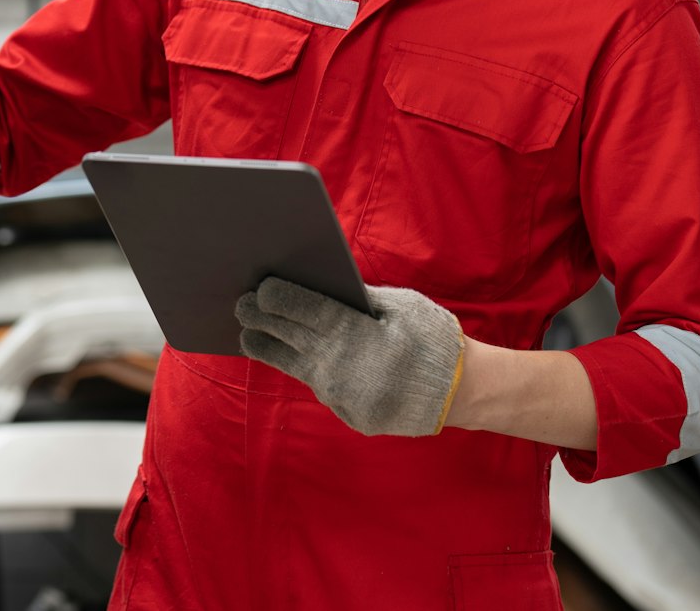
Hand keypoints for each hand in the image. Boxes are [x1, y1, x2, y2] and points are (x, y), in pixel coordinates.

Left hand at [235, 278, 464, 436]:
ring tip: (250, 335)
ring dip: (270, 348)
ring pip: (296, 367)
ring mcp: (342, 395)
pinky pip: (322, 387)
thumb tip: (320, 285)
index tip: (258, 289)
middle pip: (289, 338)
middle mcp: (340, 366)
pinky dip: (309, 370)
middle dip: (260, 321)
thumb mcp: (401, 306)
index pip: (304, 311)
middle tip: (239, 306)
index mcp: (354, 334)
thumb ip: (359, 298)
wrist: (461, 393)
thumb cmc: (432, 339)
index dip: (277, 299)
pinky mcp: (349, 414)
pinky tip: (293, 355)